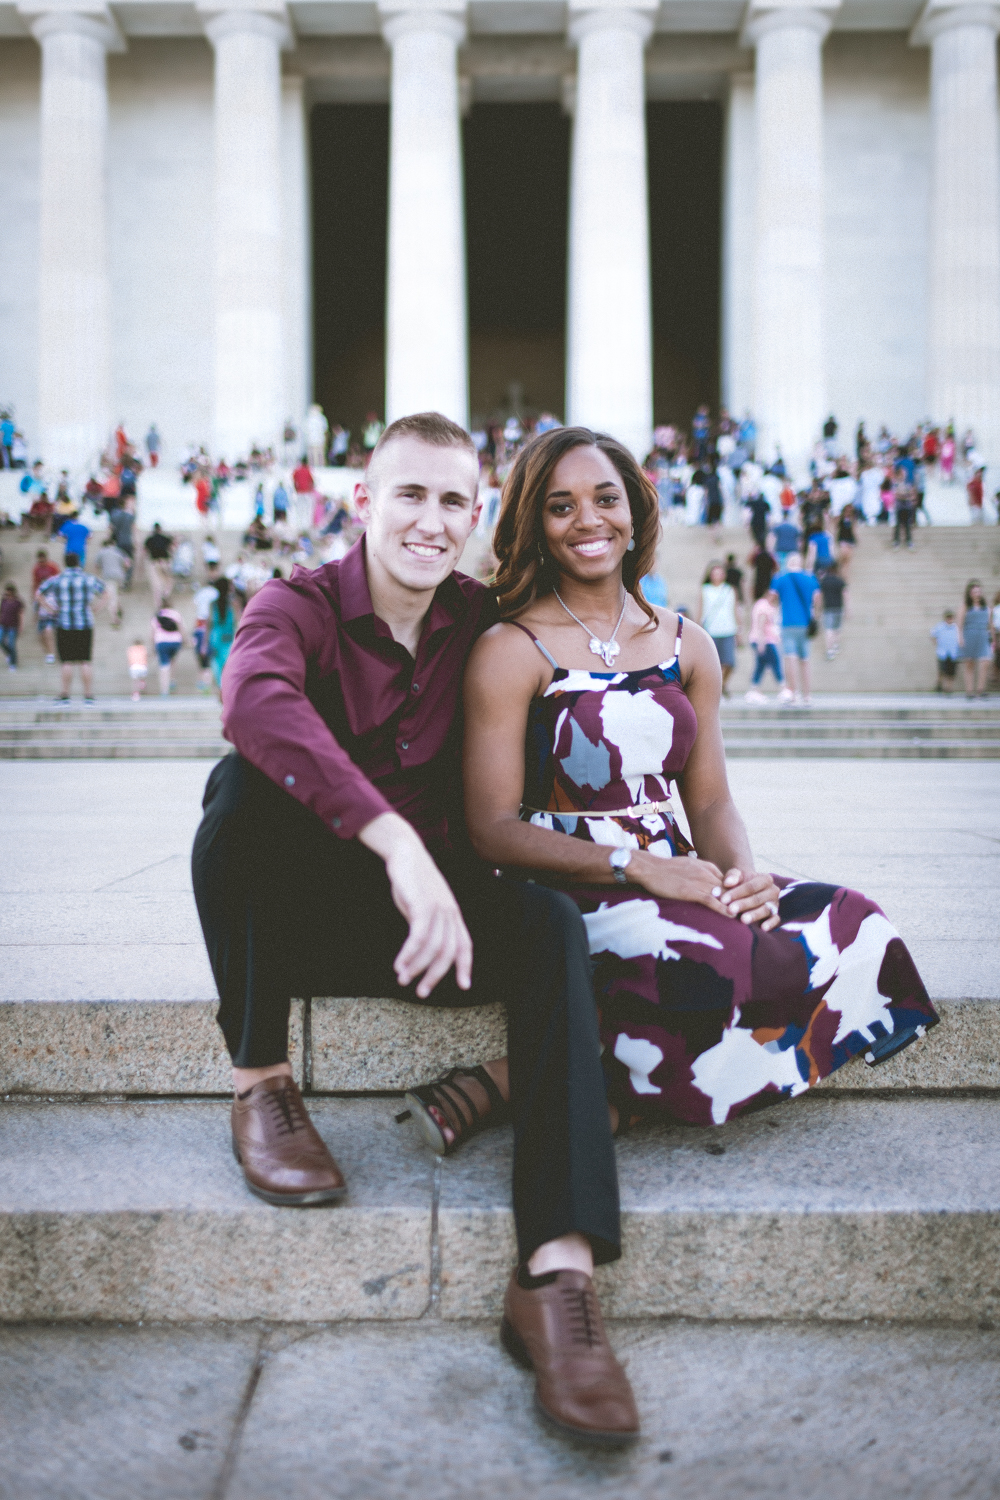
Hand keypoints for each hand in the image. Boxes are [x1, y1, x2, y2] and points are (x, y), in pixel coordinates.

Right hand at [359, 813, 472, 997]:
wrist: (405, 852)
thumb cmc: (412, 881)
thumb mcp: (423, 905)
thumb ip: (427, 925)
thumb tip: (420, 949)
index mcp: (453, 914)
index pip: (465, 944)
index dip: (465, 965)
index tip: (464, 986)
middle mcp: (450, 912)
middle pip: (448, 952)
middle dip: (435, 975)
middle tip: (421, 992)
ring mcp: (438, 908)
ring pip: (432, 947)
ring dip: (416, 967)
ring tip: (403, 979)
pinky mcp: (422, 904)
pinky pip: (418, 936)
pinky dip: (409, 954)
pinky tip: (400, 964)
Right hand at [630, 854, 738, 919]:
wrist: (649, 868)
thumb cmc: (665, 869)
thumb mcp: (687, 867)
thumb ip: (700, 874)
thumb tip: (707, 885)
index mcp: (707, 866)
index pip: (729, 880)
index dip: (738, 892)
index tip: (748, 901)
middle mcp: (707, 873)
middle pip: (731, 887)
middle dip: (743, 899)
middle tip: (755, 911)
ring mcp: (700, 881)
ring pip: (724, 894)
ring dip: (737, 906)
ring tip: (748, 917)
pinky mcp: (692, 891)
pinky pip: (712, 901)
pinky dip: (723, 908)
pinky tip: (731, 916)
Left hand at [718, 867, 781, 930]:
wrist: (746, 890)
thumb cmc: (739, 883)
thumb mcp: (735, 876)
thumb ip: (732, 876)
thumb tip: (728, 883)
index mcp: (765, 879)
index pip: (751, 887)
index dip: (736, 893)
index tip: (723, 899)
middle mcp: (773, 891)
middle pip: (757, 899)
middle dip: (743, 905)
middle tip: (730, 910)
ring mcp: (774, 904)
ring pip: (765, 910)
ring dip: (754, 915)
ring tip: (743, 920)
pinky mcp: (775, 915)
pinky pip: (775, 920)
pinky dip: (771, 924)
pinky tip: (763, 928)